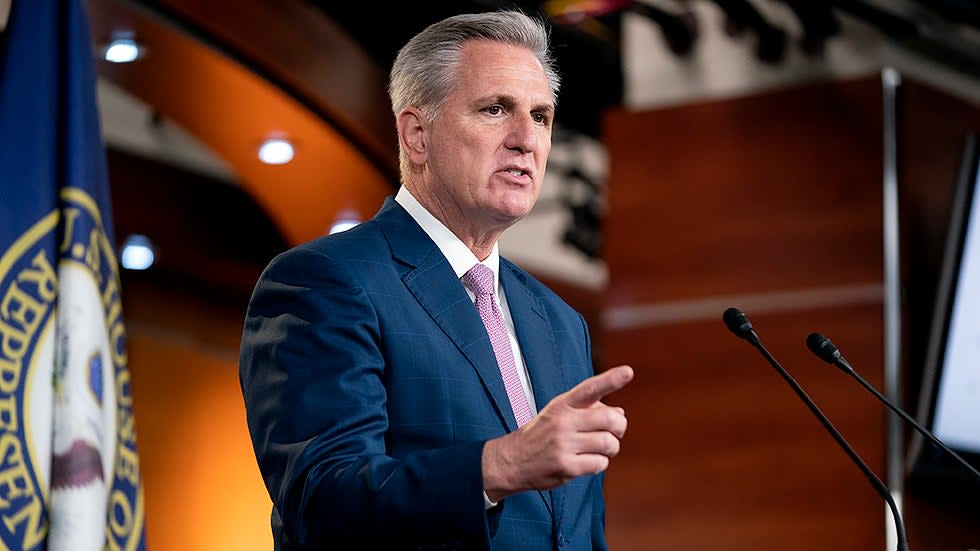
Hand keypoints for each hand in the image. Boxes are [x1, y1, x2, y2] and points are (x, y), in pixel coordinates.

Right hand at [482, 365, 633, 501]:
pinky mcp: (566, 466)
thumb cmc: (541, 435)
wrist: (512, 460)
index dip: (610, 380)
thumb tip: (620, 412)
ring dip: (610, 449)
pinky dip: (599, 464)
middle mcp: (563, 421)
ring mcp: (563, 444)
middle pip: (610, 419)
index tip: (628, 372)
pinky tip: (586, 462)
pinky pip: (600, 464)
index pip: (589, 388)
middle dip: (619, 428)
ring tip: (598, 450)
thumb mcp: (559, 413)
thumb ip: (589, 410)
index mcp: (562, 404)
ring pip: (609, 444)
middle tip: (614, 433)